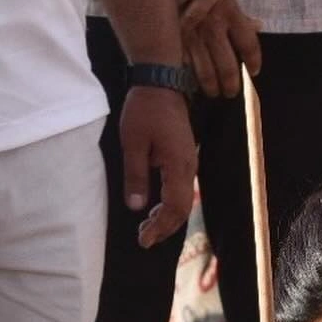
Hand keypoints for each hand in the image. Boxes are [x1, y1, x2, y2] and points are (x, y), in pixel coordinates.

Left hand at [119, 86, 196, 246]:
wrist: (162, 82)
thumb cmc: (145, 110)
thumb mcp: (132, 143)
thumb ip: (136, 176)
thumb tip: (136, 207)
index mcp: (177, 165)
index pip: (173, 207)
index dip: (159, 227)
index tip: (143, 239)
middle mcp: (188, 167)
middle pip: (182, 209)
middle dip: (165, 227)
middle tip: (144, 239)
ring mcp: (189, 162)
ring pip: (184, 200)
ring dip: (167, 217)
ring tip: (148, 226)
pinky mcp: (185, 157)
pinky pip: (182, 189)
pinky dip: (171, 204)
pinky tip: (157, 206)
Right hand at [183, 0, 261, 99]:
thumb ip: (240, 13)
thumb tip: (258, 25)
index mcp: (230, 12)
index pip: (249, 46)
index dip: (254, 62)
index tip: (254, 71)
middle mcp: (213, 26)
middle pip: (228, 68)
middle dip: (231, 85)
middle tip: (231, 91)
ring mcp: (192, 34)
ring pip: (206, 73)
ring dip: (212, 87)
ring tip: (214, 92)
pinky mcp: (174, 39)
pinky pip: (185, 66)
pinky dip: (190, 77)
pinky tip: (192, 82)